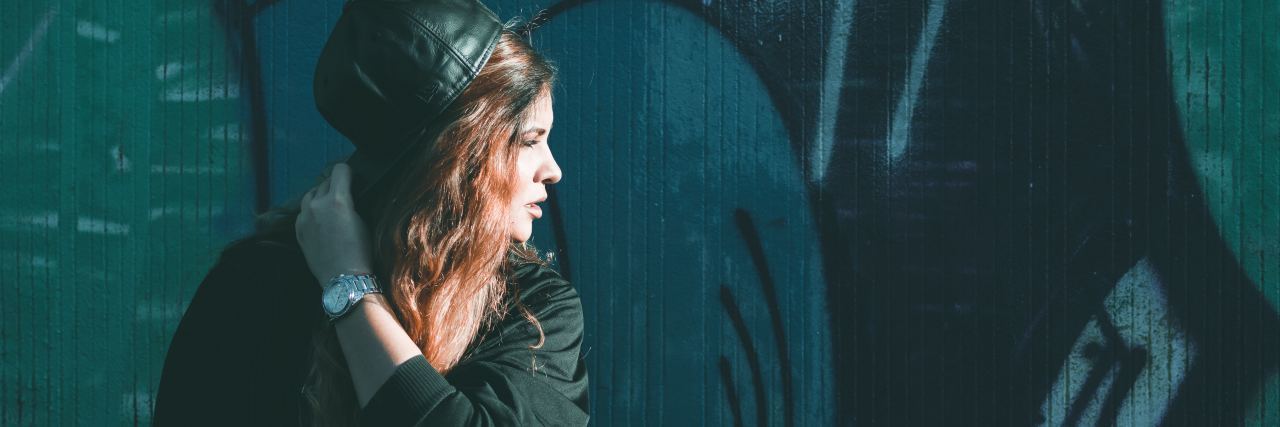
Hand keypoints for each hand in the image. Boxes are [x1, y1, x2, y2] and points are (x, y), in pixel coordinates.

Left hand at [296, 162, 373, 286]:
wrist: (344, 279)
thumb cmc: (360, 253)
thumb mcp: (364, 221)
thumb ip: (353, 202)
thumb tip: (350, 193)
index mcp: (337, 200)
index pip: (340, 170)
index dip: (349, 172)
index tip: (354, 178)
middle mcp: (317, 205)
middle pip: (325, 182)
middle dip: (336, 185)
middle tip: (346, 194)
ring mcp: (305, 218)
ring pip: (311, 195)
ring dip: (322, 196)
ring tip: (332, 207)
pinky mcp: (299, 230)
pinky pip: (304, 211)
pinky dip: (313, 211)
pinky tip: (323, 221)